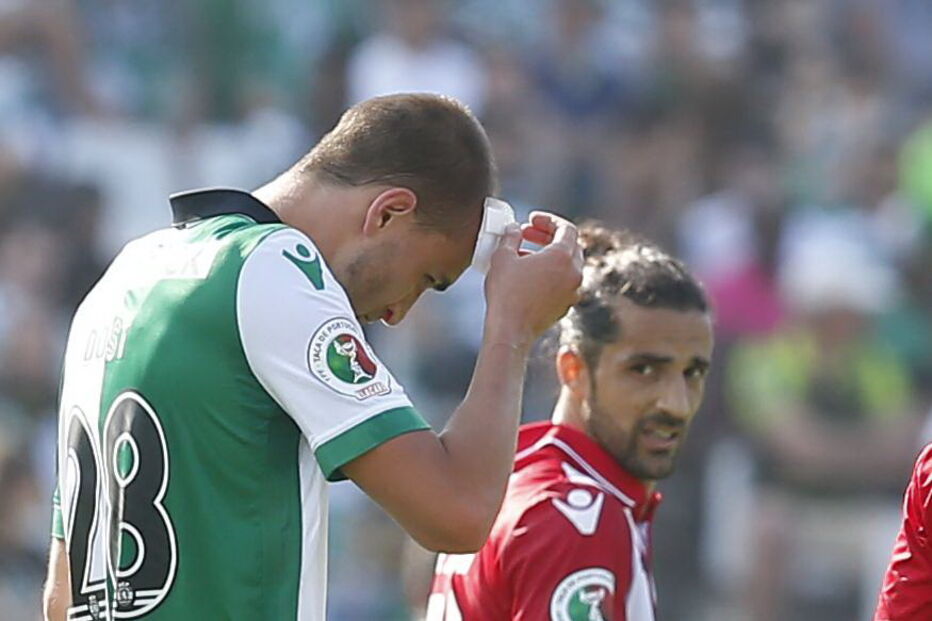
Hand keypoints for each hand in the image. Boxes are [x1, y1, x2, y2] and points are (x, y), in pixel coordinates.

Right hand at [484, 211, 582, 345]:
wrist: (511, 331)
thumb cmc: (506, 294)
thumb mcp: (502, 257)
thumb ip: (510, 236)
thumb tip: (514, 229)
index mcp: (563, 257)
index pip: (566, 228)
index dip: (548, 220)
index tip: (532, 220)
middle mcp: (574, 273)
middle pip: (570, 245)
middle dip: (548, 236)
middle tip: (527, 234)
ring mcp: (572, 292)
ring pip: (568, 264)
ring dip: (548, 254)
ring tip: (523, 254)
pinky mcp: (565, 306)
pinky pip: (563, 282)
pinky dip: (550, 273)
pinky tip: (529, 276)